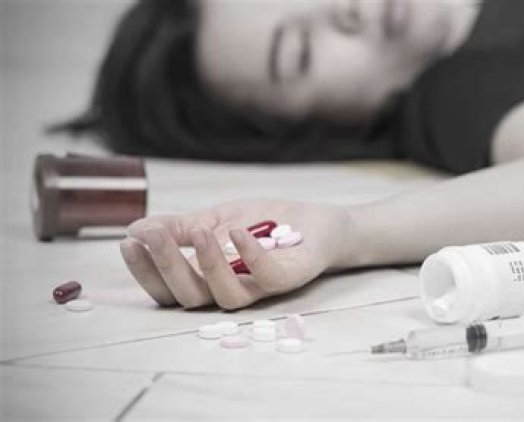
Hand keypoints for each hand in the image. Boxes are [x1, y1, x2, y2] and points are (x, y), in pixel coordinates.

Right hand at [119, 199, 354, 309]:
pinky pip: (267, 278)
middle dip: (166, 266)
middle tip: (151, 235)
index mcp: (208, 279)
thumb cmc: (267, 224)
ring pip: (225, 296)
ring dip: (207, 264)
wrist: (321, 222)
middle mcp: (231, 290)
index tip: (128, 241)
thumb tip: (136, 228)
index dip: (145, 270)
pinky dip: (250, 257)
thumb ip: (182, 226)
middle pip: (190, 296)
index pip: (169, 287)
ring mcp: (260, 288)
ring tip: (197, 231)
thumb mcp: (218, 217)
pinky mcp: (290, 279)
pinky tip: (237, 232)